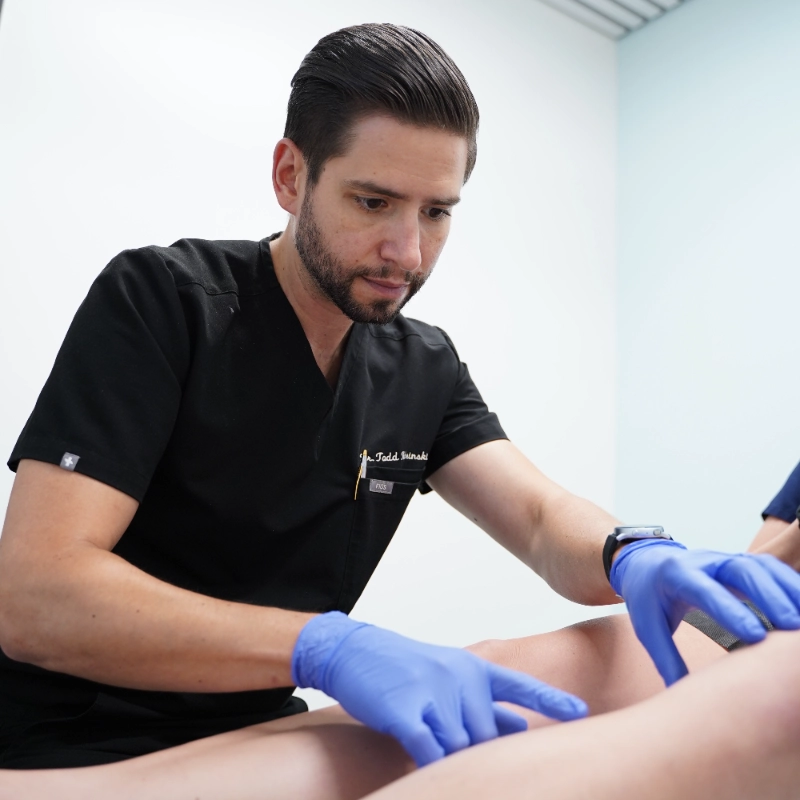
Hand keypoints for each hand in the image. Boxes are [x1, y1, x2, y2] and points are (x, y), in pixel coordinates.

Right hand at [291, 611, 587, 766]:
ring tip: (430, 745)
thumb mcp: (449, 675)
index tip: (582, 714)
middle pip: (486, 736)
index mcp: (473, 668)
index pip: (520, 686)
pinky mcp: (405, 711)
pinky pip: (430, 751)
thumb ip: (485, 703)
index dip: (551, 702)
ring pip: (460, 748)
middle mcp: (459, 677)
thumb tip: (522, 728)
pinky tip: (427, 766)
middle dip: (478, 752)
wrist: (352, 650)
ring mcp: (433, 692)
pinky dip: (433, 764)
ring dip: (448, 757)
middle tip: (459, 749)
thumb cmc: (403, 668)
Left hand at [610, 540, 799, 684]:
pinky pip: (769, 569)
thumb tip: (679, 695)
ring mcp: (724, 559)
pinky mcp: (740, 563)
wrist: (646, 564)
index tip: (755, 637)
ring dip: (787, 589)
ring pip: (761, 566)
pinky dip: (789, 585)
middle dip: (769, 596)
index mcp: (676, 574)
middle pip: (741, 569)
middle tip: (793, 627)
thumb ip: (665, 657)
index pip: (705, 589)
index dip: (730, 610)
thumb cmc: (648, 598)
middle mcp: (703, 560)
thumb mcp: (647, 626)